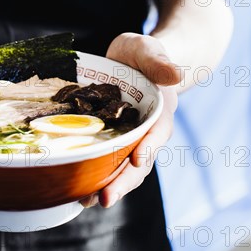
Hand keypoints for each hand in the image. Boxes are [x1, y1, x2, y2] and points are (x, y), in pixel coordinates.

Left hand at [81, 33, 180, 207]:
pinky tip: (76, 190)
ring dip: (108, 186)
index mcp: (160, 112)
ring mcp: (129, 141)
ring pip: (122, 170)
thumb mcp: (147, 49)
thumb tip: (174, 75)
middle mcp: (147, 133)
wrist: (131, 62)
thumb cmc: (140, 55)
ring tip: (87, 201)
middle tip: (104, 199)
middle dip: (123, 182)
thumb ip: (159, 60)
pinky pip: (105, 163)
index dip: (148, 148)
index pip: (157, 134)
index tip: (136, 161)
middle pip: (140, 162)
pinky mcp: (111, 143)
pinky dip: (94, 176)